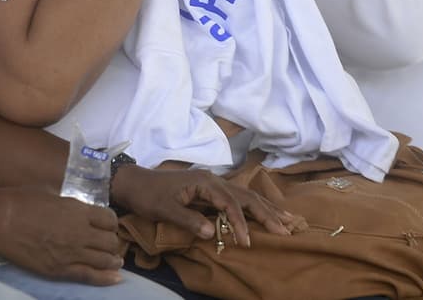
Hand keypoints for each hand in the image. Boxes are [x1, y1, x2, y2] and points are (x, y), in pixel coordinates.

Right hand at [0, 187, 123, 285]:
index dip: (111, 222)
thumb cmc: (19, 201)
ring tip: (115, 261)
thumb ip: (65, 200)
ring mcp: (71, 253)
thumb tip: (70, 204)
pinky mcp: (60, 270)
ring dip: (113, 260)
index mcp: (77, 210)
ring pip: (105, 260)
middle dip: (113, 241)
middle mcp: (80, 232)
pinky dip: (106, 278)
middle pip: (110, 241)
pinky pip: (91, 276)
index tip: (107, 224)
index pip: (109, 218)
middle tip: (109, 243)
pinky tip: (116, 279)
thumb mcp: (48, 191)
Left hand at [112, 164, 303, 247]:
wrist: (134, 182)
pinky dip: (255, 206)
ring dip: (266, 208)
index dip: (240, 223)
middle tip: (285, 231)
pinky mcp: (211, 190)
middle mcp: (213, 180)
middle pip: (245, 196)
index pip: (230, 203)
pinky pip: (238, 197)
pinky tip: (266, 211)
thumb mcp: (164, 209)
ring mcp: (213, 183)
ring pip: (246, 195)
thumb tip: (211, 232)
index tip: (246, 242)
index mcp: (205, 182)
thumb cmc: (148, 195)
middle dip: (266, 214)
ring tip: (288, 220)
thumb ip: (188, 220)